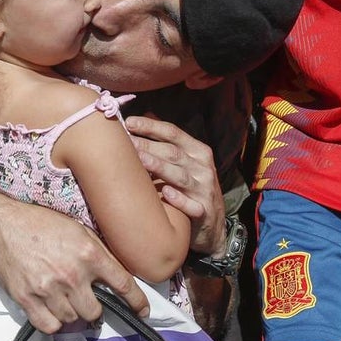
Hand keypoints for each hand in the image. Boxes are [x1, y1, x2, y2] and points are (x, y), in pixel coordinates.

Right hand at [0, 200, 147, 333]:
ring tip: (62, 296)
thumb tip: (115, 275)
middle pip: (95, 312)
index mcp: (89, 253)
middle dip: (93, 307)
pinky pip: (50, 326)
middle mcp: (72, 273)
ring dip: (71, 313)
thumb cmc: (40, 225)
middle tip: (85, 298)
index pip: (122, 284)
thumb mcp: (78, 229)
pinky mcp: (28, 299)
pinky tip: (51, 307)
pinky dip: (53, 322)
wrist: (2, 226)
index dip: (136, 301)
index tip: (142, 310)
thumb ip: (98, 253)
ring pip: (72, 320)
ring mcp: (49, 288)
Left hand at [123, 115, 225, 256]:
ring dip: (160, 167)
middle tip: (126, 142)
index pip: (173, 133)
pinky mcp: (204, 212)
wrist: (214, 226)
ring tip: (140, 160)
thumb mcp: (187, 163)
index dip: (151, 126)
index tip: (129, 122)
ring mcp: (204, 190)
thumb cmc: (193, 188)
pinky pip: (192, 206)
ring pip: (180, 176)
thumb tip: (147, 114)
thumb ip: (169, 141)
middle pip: (173, 153)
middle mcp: (203, 168)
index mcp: (198, 151)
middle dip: (148, 146)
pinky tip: (166, 193)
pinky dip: (180, 200)